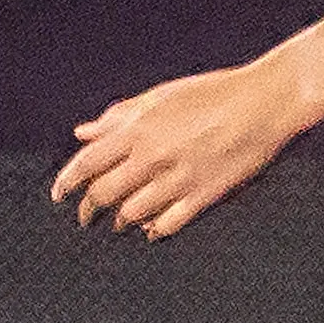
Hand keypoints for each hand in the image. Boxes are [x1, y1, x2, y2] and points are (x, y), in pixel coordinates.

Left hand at [52, 58, 316, 239]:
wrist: (265, 102)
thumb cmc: (213, 92)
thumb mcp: (160, 96)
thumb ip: (119, 116)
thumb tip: (84, 132)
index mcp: (139, 128)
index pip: (87, 162)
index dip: (67, 182)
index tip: (59, 196)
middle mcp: (153, 157)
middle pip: (105, 193)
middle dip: (89, 210)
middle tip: (85, 217)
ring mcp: (179, 179)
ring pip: (132, 213)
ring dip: (120, 222)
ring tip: (118, 224)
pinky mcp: (205, 196)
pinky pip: (169, 224)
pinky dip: (155, 230)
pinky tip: (151, 230)